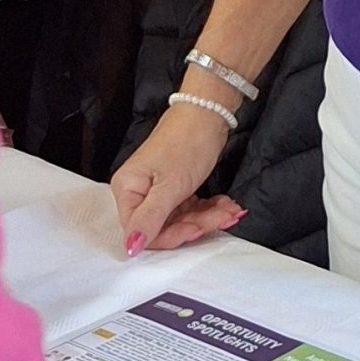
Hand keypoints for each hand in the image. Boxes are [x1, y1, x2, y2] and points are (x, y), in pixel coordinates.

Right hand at [110, 103, 243, 255]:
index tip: (198, 229)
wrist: (209, 111)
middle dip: (197, 224)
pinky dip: (209, 209)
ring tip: (231, 209)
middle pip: (164, 226)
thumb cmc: (186, 144)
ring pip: (181, 219)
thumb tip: (129, 249)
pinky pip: (190, 208)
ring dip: (208, 217)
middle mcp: (139, 193)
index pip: (142, 231)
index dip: (171, 236)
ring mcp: (158, 190)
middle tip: (223, 216)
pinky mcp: (175, 187)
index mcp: (128, 191)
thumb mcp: (169, 186)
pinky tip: (226, 204)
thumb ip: (149, 219)